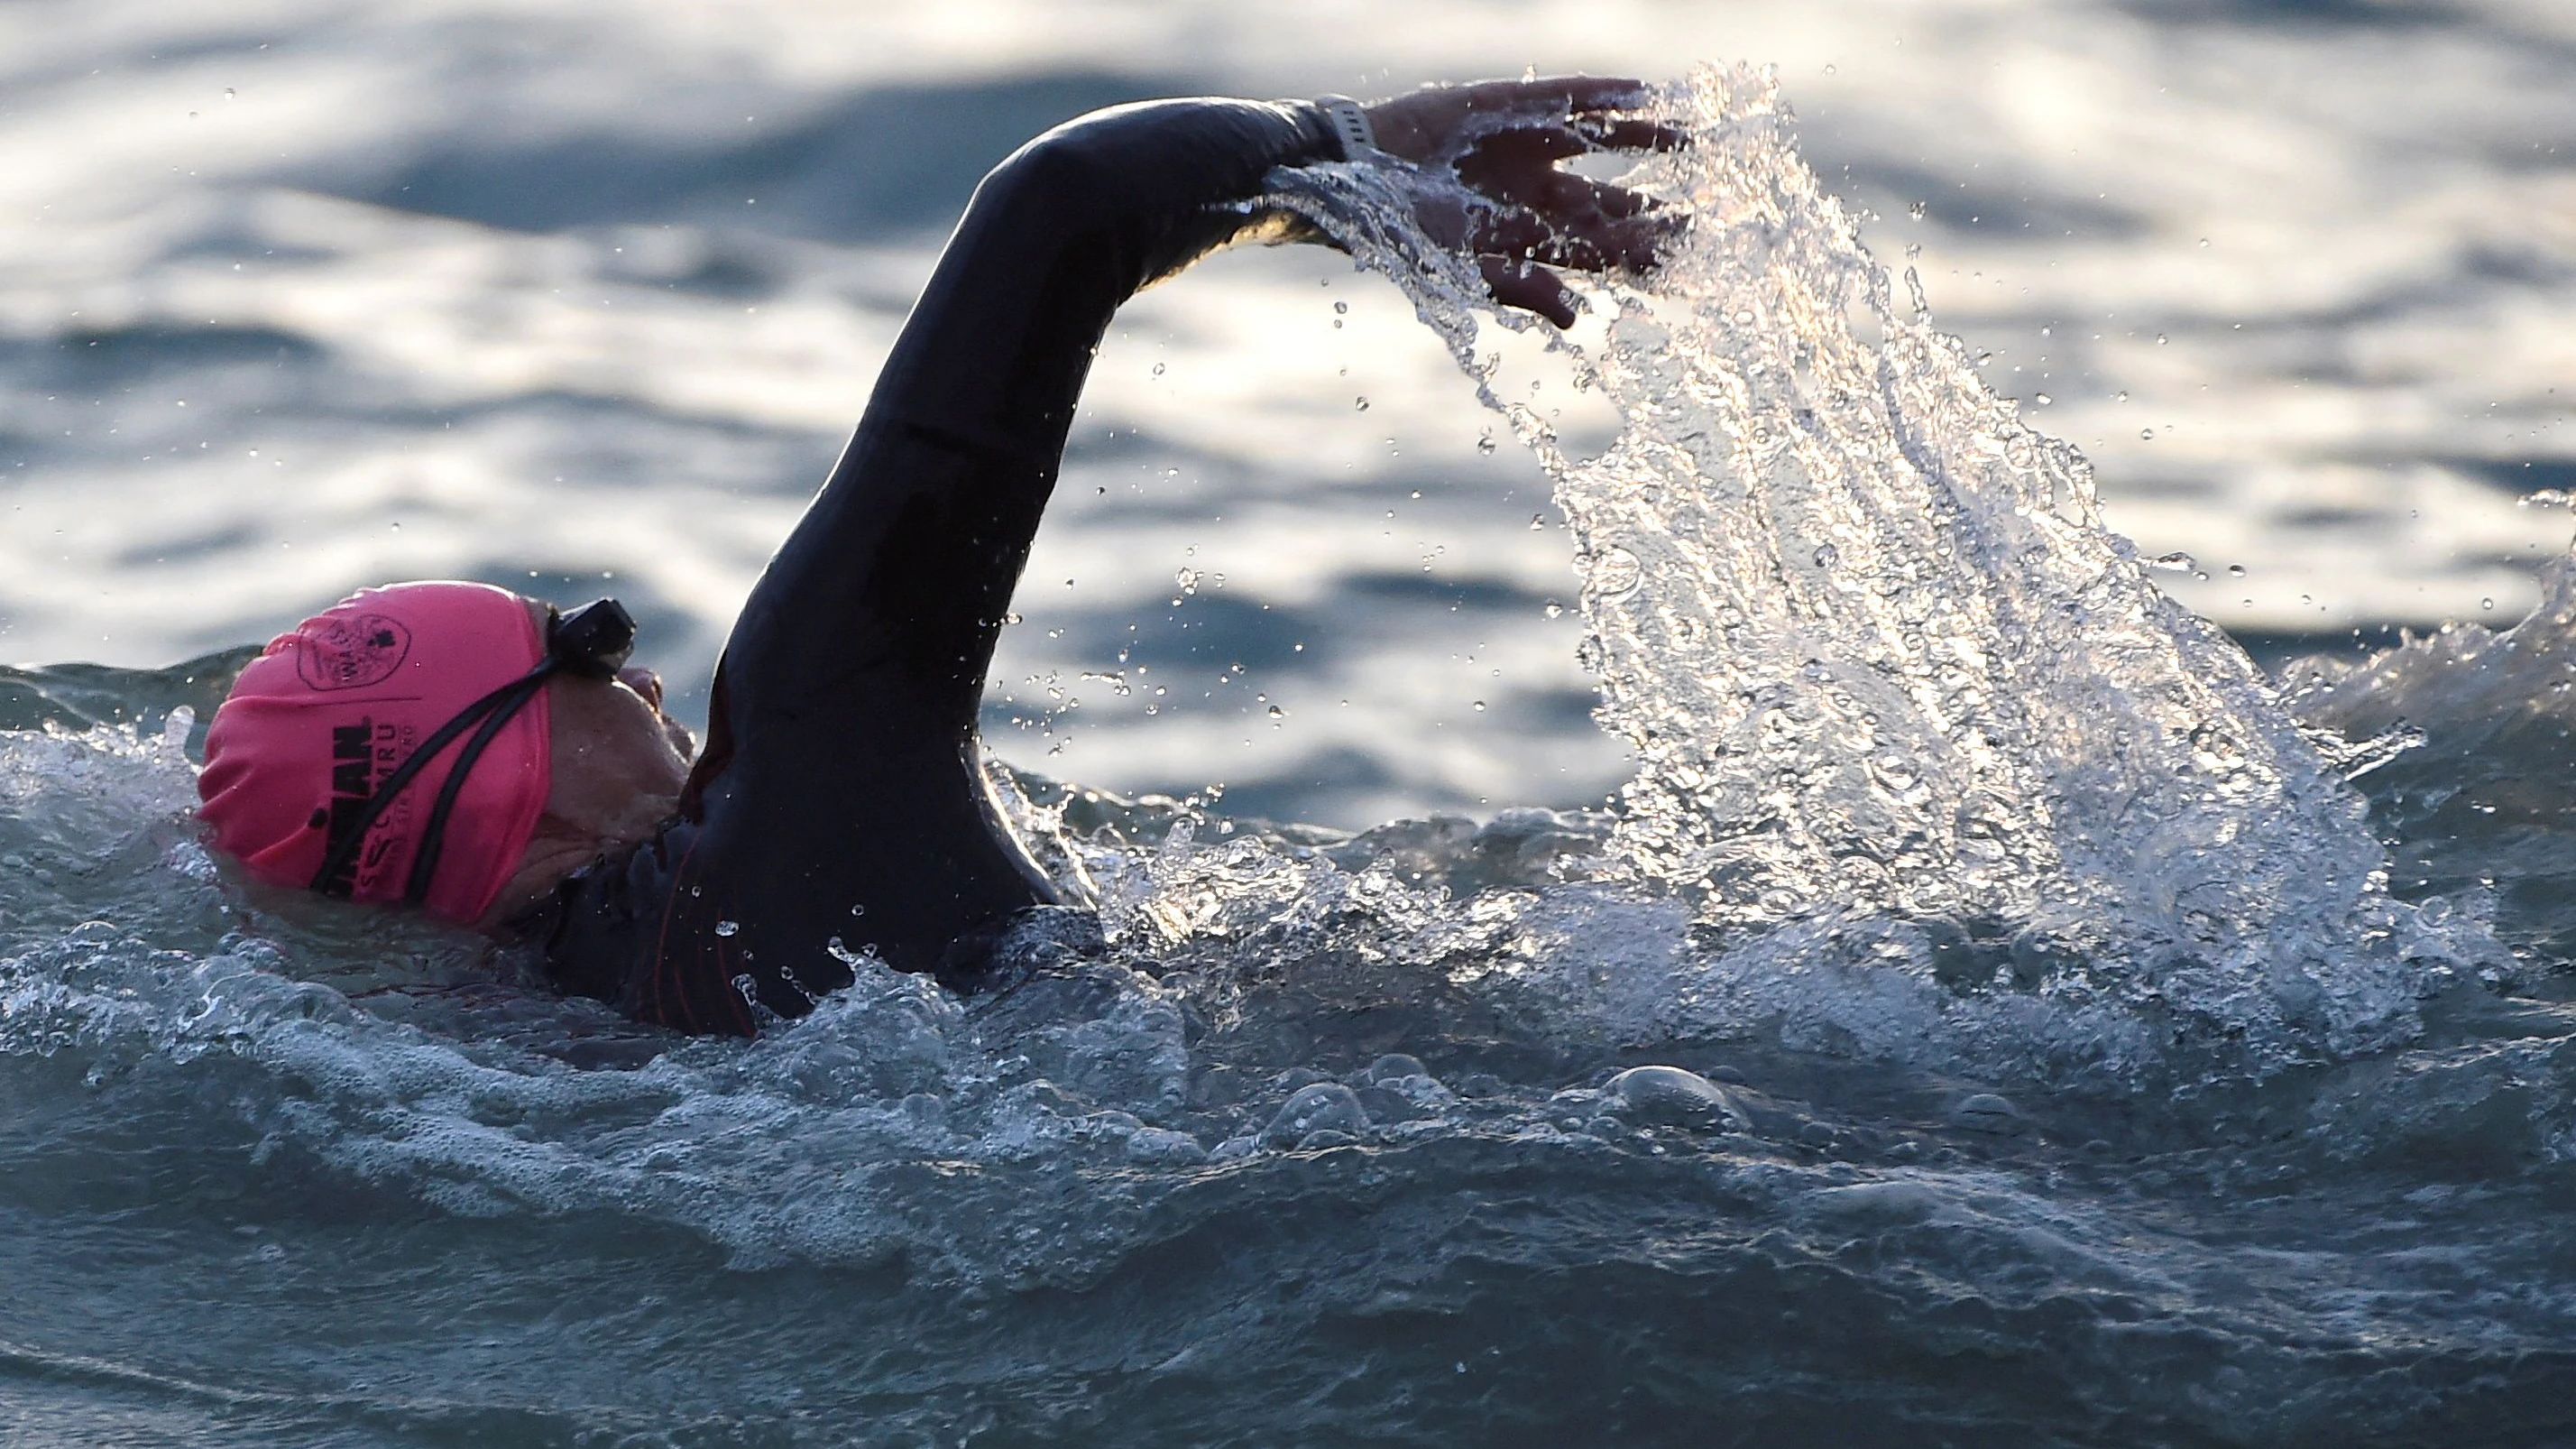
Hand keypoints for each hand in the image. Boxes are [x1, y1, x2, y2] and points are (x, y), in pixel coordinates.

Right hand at [1363, 76, 1681, 325]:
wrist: (1355, 176)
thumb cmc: (1404, 234)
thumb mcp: (1463, 269)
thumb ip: (1521, 287)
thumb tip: (1577, 317)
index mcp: (1529, 239)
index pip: (1601, 249)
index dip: (1643, 252)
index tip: (1686, 256)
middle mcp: (1536, 194)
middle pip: (1610, 201)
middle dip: (1652, 207)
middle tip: (1701, 211)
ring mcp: (1526, 147)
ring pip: (1602, 141)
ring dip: (1644, 138)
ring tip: (1691, 137)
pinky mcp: (1509, 105)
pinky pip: (1567, 96)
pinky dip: (1603, 93)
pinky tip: (1641, 90)